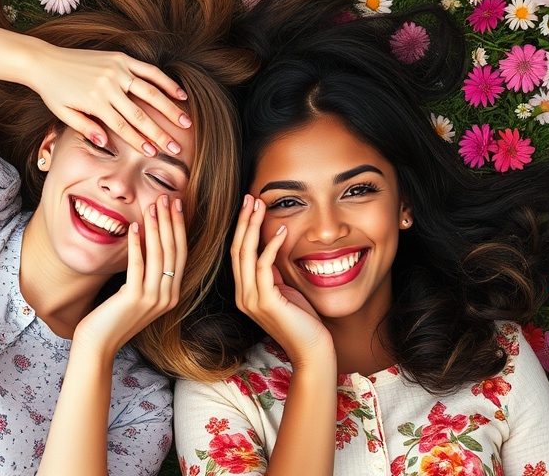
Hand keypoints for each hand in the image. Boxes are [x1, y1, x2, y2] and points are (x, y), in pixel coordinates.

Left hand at [28, 42, 190, 156]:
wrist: (45, 61)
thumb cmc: (54, 92)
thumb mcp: (63, 114)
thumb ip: (86, 128)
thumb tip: (105, 143)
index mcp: (94, 102)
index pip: (122, 126)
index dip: (139, 141)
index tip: (155, 153)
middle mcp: (108, 85)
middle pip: (140, 113)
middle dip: (160, 132)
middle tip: (176, 147)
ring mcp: (116, 70)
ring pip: (150, 92)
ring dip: (170, 108)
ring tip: (186, 123)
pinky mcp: (121, 58)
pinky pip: (148, 70)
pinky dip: (165, 82)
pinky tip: (180, 94)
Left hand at [72, 195, 186, 358]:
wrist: (99, 345)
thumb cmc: (113, 318)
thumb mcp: (136, 294)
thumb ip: (146, 275)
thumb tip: (147, 244)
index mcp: (172, 294)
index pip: (181, 254)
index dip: (180, 227)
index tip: (176, 205)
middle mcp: (168, 296)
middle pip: (174, 251)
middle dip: (171, 221)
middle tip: (167, 198)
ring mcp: (153, 298)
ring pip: (159, 255)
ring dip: (156, 227)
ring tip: (152, 206)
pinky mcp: (135, 298)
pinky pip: (138, 265)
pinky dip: (137, 244)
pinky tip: (134, 226)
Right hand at [231, 195, 333, 367]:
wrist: (312, 351)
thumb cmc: (303, 322)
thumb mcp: (285, 290)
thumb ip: (274, 272)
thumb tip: (272, 245)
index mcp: (244, 292)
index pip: (237, 253)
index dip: (242, 228)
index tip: (250, 205)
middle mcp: (242, 295)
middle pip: (236, 249)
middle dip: (242, 221)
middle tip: (249, 197)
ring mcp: (251, 300)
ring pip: (244, 254)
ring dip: (252, 227)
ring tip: (259, 205)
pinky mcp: (265, 302)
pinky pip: (263, 267)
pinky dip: (271, 246)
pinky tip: (281, 230)